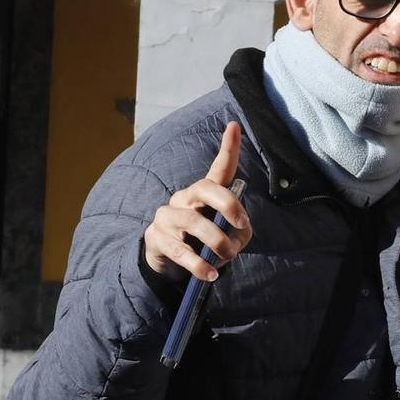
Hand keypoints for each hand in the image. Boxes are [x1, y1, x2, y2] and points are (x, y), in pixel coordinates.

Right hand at [143, 123, 252, 282]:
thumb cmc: (203, 244)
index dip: (228, 147)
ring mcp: (167, 216)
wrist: (169, 265)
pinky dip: (199, 264)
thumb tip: (239, 233)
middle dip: (229, 205)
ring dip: (217, 241)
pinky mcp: (156, 238)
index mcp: (204, 194)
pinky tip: (211, 274)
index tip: (235, 125)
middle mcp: (184, 198)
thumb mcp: (227, 236)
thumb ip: (238, 231)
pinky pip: (179, 250)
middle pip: (206, 188)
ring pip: (194, 222)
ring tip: (228, 257)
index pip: (218, 168)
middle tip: (242, 226)